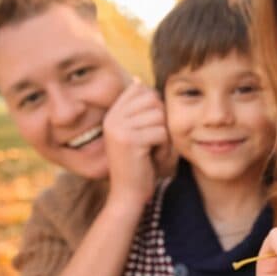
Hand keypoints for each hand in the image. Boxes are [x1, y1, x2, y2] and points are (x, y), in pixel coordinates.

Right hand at [102, 80, 168, 209]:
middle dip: (161, 122)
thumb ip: (139, 109)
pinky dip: (164, 148)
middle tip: (152, 143)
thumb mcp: (136, 132)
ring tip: (151, 152)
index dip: (155, 108)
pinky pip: (161, 133)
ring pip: (159, 116)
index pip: (142, 90)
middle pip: (153, 100)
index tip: (148, 130)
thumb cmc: (139, 164)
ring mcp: (119, 128)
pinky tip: (152, 160)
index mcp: (113, 113)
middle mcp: (112, 118)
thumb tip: (139, 79)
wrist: (128, 195)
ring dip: (164, 137)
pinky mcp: (130, 140)